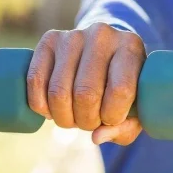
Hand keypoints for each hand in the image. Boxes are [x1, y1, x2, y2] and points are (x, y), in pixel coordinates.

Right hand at [26, 22, 145, 145]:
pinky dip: (40, 105)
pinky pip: (35, 80)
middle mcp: (102, 35)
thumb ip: (126, 126)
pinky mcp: (49, 39)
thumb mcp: (136, 104)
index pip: (120, 90)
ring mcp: (73, 35)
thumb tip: (96, 136)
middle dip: (86, 121)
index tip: (111, 119)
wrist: (104, 48)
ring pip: (58, 92)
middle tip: (90, 122)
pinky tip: (51, 109)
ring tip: (73, 117)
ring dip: (64, 117)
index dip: (113, 116)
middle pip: (85, 94)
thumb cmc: (123, 82)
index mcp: (131, 48)